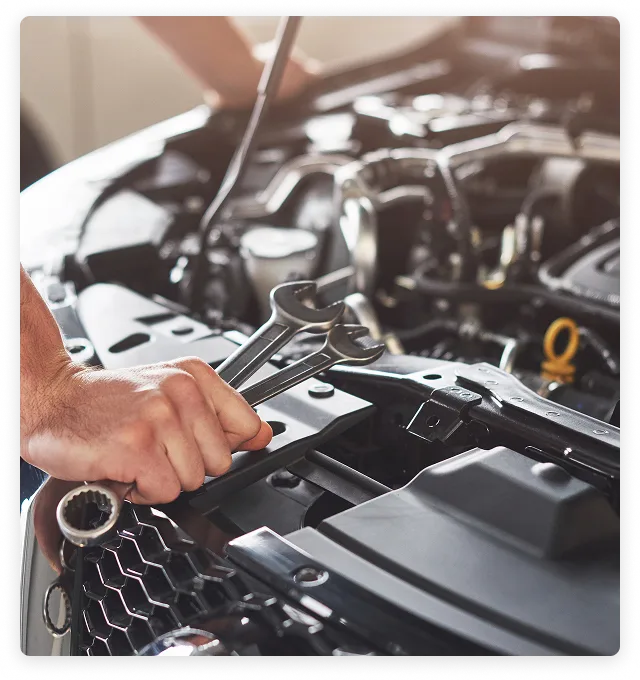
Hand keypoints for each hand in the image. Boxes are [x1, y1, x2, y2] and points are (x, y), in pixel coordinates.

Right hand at [21, 357, 272, 504]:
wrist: (55, 400)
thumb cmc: (108, 402)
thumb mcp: (170, 394)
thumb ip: (220, 415)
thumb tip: (263, 434)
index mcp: (194, 376)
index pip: (247, 425)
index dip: (224, 445)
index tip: (199, 443)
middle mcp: (181, 391)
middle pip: (220, 462)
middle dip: (188, 466)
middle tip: (156, 449)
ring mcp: (160, 417)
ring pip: (193, 480)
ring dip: (163, 479)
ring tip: (138, 456)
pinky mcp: (138, 446)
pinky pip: (166, 492)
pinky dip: (143, 491)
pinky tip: (126, 468)